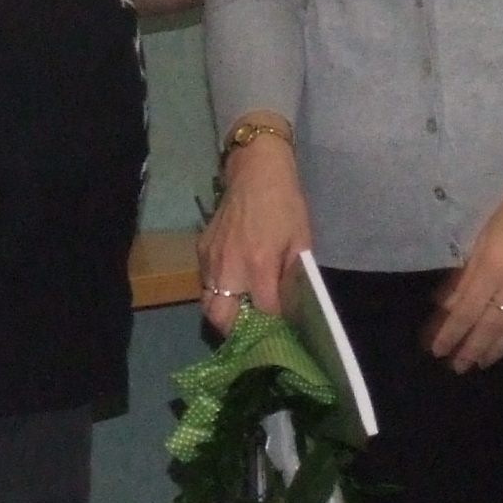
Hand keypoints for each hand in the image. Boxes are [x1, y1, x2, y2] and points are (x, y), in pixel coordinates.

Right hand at [197, 129, 312, 332]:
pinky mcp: (201, 250)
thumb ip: (295, 277)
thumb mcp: (300, 241)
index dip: (274, 324)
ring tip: (242, 314)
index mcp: (258, 265)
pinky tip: (233, 286)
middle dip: (238, 331)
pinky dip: (217, 292)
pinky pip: (205, 283)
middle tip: (254, 330)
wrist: (255, 170)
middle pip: (222, 319)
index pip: (262, 313)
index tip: (282, 328)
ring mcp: (210, 259)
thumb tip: (291, 308)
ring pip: (208, 304)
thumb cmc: (284, 204)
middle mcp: (229, 267)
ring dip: (224, 315)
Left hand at [423, 175, 502, 371]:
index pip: (466, 311)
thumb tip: (449, 307)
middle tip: (459, 366)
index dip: (452, 334)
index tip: (439, 350)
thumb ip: (467, 275)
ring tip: (484, 362)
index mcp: (492, 267)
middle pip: (490, 326)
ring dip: (498, 348)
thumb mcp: (481, 238)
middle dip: (472, 349)